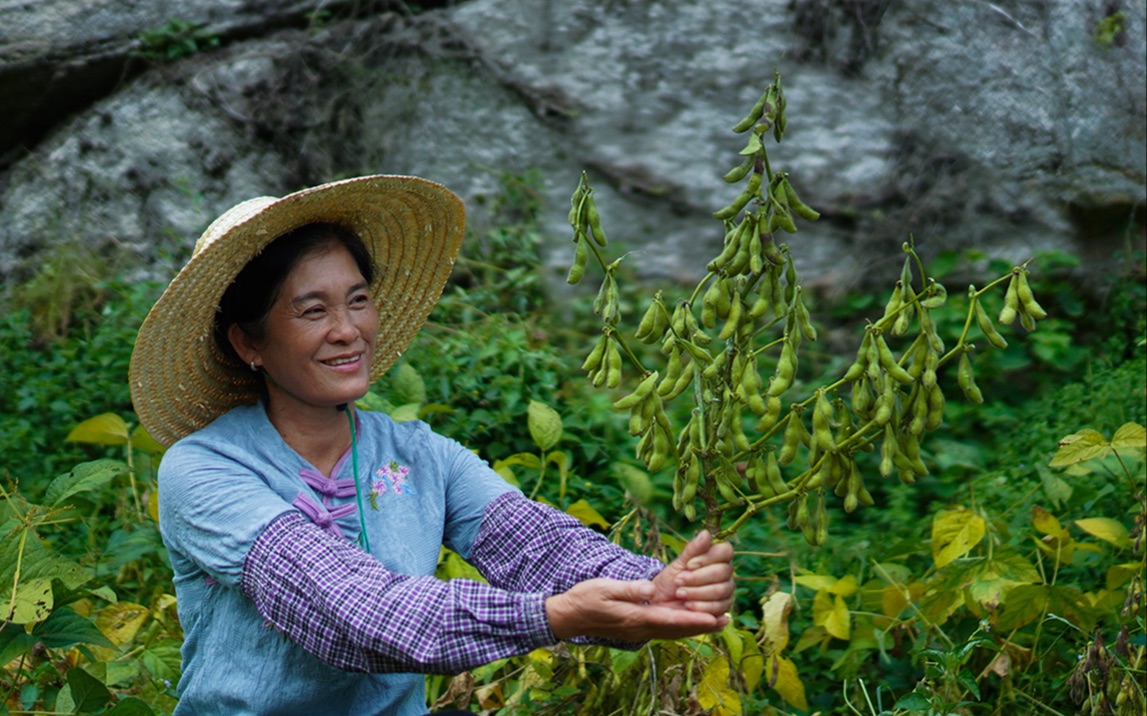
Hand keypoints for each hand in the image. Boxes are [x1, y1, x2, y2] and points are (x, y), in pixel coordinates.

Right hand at [545, 578, 727, 641]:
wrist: (570, 616)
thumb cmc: (586, 598)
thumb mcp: (604, 588)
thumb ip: (629, 589)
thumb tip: (650, 588)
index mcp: (635, 617)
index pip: (670, 620)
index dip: (693, 619)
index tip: (712, 618)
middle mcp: (641, 628)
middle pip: (678, 629)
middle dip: (702, 626)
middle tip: (726, 621)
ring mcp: (639, 630)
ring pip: (674, 631)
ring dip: (696, 627)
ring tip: (718, 622)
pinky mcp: (638, 627)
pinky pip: (666, 629)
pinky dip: (683, 626)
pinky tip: (692, 621)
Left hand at [649, 530, 734, 616]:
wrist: (663, 602)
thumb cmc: (672, 579)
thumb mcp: (679, 563)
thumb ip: (693, 549)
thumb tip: (706, 533)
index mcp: (718, 557)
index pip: (726, 550)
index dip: (708, 557)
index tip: (688, 564)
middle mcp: (726, 573)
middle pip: (723, 571)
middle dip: (698, 577)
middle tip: (678, 580)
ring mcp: (727, 591)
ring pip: (721, 590)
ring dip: (697, 592)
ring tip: (680, 593)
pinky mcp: (724, 608)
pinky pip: (718, 607)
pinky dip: (701, 606)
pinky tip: (688, 605)